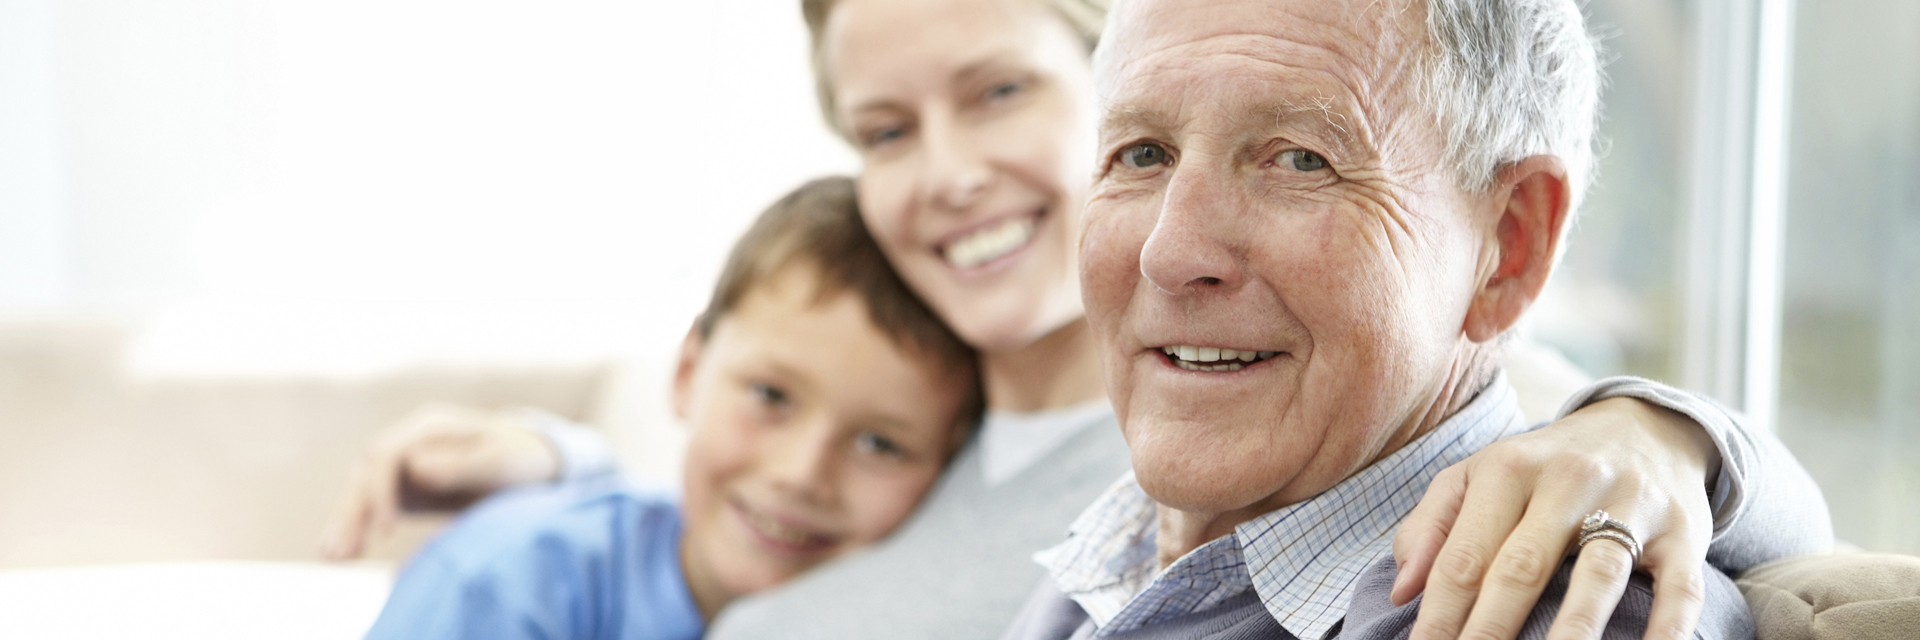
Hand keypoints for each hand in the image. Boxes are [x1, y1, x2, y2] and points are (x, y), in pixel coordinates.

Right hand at [320, 403, 560, 558]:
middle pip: (366, 474)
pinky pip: (372, 508)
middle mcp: (408, 442)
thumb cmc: (520, 459)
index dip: (382, 490)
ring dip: (346, 523)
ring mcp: (403, 465)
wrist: (530, 464)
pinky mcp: (404, 489)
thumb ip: (462, 465)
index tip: (386, 528)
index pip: (388, 456)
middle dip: (351, 512)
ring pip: (362, 491)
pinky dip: (357, 528)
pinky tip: (342, 555)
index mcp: (430, 427)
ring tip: (331, 558)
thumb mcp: (501, 461)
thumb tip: (416, 467)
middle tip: (339, 552)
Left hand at [1392, 397, 1719, 639]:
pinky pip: (1679, 589)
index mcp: (1508, 468)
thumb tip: (1403, 588)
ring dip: (1570, 632)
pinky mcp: (1683, 532)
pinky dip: (1667, 630)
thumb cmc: (1541, 469)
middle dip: (1489, 629)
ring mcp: (1632, 504)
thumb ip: (1432, 526)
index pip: (1464, 555)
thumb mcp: (1478, 476)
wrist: (1644, 428)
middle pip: (1522, 567)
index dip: (1439, 614)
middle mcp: (1569, 481)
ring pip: (1598, 575)